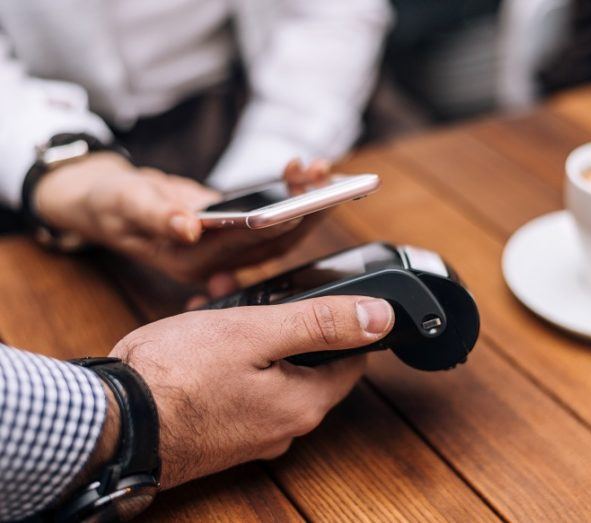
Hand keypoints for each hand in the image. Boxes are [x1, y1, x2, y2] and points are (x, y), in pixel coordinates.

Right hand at [34, 152, 331, 281]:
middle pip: (275, 243)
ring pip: (281, 233)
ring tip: (320, 169)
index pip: (245, 246)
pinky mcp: (236, 234)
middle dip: (306, 211)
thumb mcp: (127, 205)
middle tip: (327, 180)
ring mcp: (229, 250)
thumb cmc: (114, 206)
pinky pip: (274, 220)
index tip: (303, 203)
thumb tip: (188, 227)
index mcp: (193, 263)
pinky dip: (291, 197)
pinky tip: (300, 172)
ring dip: (306, 202)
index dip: (276, 225)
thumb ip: (157, 216)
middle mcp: (218, 263)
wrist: (112, 206)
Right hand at [108, 296, 393, 488]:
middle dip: (289, 324)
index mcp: (304, 404)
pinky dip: (229, 359)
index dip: (344, 325)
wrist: (115, 423)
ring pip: (270, 372)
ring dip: (254, 336)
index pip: (351, 361)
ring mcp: (251, 435)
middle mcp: (284, 427)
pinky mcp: (222, 435)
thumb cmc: (179, 374)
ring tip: (223, 307)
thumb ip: (321, 324)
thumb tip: (380, 317)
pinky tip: (202, 336)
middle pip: (308, 364)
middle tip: (261, 298)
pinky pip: (240, 388)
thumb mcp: (257, 332)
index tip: (325, 301)